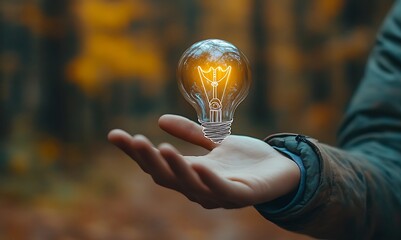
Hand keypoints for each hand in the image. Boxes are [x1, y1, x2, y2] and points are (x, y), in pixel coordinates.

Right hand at [108, 114, 299, 208]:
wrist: (284, 170)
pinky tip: (199, 166)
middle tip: (133, 140)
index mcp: (192, 173)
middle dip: (148, 160)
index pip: (157, 164)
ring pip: (191, 185)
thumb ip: (192, 134)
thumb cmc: (248, 160)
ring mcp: (220, 194)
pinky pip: (223, 190)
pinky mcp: (242, 196)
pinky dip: (210, 180)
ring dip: (175, 168)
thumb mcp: (217, 141)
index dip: (136, 153)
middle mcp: (200, 187)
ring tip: (160, 148)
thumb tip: (159, 120)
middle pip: (167, 177)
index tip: (114, 135)